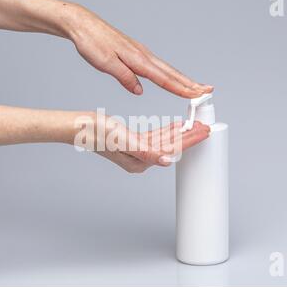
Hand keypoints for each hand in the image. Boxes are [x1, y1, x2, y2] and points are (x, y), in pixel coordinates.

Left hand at [68, 5, 213, 97]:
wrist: (82, 25)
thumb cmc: (92, 42)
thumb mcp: (106, 63)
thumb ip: (125, 77)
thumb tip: (140, 90)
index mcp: (138, 59)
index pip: (164, 78)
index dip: (181, 89)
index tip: (196, 96)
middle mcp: (143, 54)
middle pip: (171, 73)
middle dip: (190, 83)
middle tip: (206, 91)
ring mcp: (140, 52)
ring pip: (166, 69)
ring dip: (182, 79)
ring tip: (195, 87)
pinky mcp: (135, 52)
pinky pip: (157, 66)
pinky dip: (168, 74)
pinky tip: (169, 78)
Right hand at [73, 113, 209, 172]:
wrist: (82, 127)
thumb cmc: (98, 133)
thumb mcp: (124, 140)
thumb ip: (146, 152)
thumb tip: (166, 161)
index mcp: (141, 161)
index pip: (172, 151)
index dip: (190, 140)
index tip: (204, 132)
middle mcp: (141, 159)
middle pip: (171, 147)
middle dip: (189, 137)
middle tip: (205, 127)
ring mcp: (137, 151)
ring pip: (165, 141)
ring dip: (180, 133)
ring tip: (194, 125)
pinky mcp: (133, 142)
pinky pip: (155, 137)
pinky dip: (167, 131)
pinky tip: (175, 126)